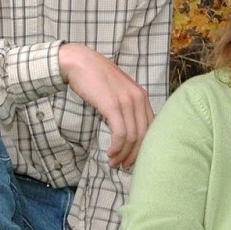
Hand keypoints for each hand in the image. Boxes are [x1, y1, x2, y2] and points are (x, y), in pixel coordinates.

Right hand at [58, 44, 154, 167]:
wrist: (80, 62)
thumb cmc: (96, 79)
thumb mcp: (117, 92)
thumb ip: (125, 108)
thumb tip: (126, 132)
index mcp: (142, 96)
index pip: (151, 128)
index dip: (144, 147)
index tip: (134, 158)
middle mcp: (139, 99)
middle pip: (144, 135)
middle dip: (134, 155)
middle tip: (124, 167)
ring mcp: (127, 102)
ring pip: (132, 137)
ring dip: (123, 154)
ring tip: (114, 163)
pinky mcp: (113, 106)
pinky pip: (120, 133)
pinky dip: (117, 147)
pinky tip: (110, 153)